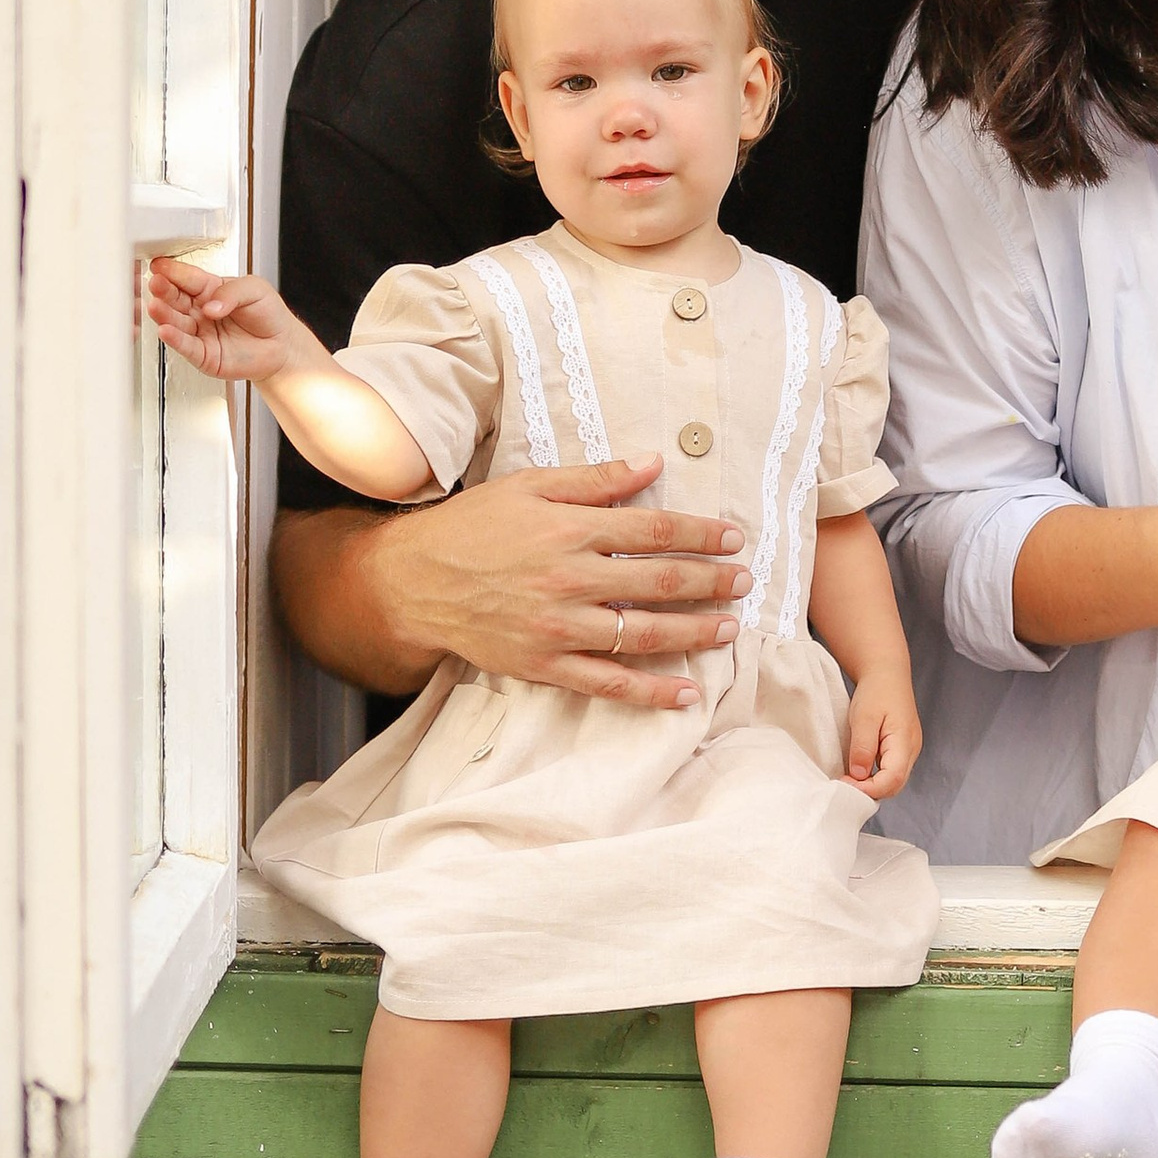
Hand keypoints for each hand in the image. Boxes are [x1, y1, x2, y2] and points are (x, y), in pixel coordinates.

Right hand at [146, 259, 311, 385]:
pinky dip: (174, 339)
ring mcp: (200, 332)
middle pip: (176, 298)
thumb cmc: (269, 315)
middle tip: (155, 282)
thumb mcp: (255, 289)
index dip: (173, 271)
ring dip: (164, 314)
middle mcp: (200, 310)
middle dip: (163, 290)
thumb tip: (210, 305)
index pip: (188, 278)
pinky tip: (165, 330)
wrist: (283, 346)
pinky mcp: (203, 354)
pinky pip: (186, 346)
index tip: (159, 266)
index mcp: (210, 289)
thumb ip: (231, 292)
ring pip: (176, 322)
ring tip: (155, 306)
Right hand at [339, 461, 753, 711]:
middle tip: (745, 582)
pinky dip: (650, 692)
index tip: (732, 539)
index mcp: (570, 531)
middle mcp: (570, 580)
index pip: (655, 531)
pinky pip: (608, 684)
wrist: (412, 582)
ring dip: (694, 633)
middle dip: (711, 582)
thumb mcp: (530, 486)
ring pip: (643, 634)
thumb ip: (595, 479)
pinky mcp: (544, 665)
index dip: (701, 535)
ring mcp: (558, 628)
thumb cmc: (472, 527)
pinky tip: (686, 694)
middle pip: (660, 582)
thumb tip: (653, 463)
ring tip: (730, 629)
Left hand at [844, 666, 920, 798]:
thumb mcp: (864, 716)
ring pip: (893, 781)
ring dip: (872, 785)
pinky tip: (859, 769)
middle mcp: (911, 750)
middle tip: (844, 783)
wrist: (887, 673)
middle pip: (895, 785)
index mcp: (904, 742)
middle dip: (870, 790)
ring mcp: (908, 750)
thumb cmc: (877, 690)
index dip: (868, 789)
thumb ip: (863, 747)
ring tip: (849, 777)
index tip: (845, 784)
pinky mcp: (902, 749)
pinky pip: (891, 771)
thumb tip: (859, 775)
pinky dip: (875, 776)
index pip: (892, 780)